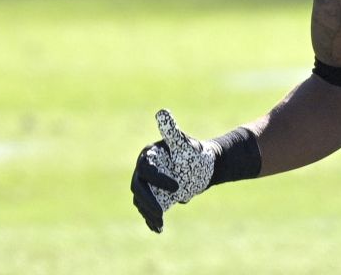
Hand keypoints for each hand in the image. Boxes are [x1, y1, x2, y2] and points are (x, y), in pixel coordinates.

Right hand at [130, 109, 215, 232]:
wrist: (202, 168)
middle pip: (138, 187)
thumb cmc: (193, 153)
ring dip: (148, 212)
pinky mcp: (152, 197)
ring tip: (160, 222)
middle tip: (162, 211)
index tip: (177, 187)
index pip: (147, 169)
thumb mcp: (184, 143)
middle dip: (148, 201)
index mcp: (148, 156)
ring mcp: (146, 185)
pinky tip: (158, 229)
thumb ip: (172, 131)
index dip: (158, 179)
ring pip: (141, 200)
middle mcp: (143, 171)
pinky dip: (151, 219)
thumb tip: (162, 111)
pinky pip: (147, 209)